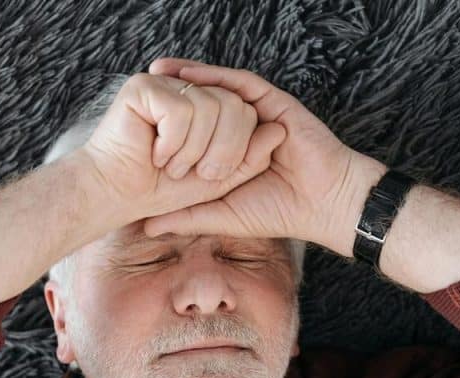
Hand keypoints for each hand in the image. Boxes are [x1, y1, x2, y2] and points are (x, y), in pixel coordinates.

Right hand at [75, 72, 286, 225]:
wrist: (118, 199)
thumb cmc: (163, 191)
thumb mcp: (218, 179)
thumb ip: (249, 158)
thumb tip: (279, 130)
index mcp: (205, 107)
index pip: (244, 112)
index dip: (237, 146)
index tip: (210, 173)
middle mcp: (187, 91)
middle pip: (233, 105)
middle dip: (221, 148)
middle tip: (194, 173)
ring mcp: (164, 86)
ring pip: (209, 106)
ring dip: (192, 150)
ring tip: (170, 165)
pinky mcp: (142, 87)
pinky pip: (181, 109)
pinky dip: (172, 142)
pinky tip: (155, 154)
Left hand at [143, 58, 388, 257]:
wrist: (323, 204)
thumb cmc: (278, 212)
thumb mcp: (220, 214)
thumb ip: (185, 216)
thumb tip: (144, 225)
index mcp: (230, 151)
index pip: (196, 130)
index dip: (169, 121)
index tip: (136, 116)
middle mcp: (243, 129)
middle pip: (204, 104)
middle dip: (174, 92)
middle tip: (141, 81)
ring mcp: (259, 115)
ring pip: (219, 89)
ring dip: (189, 78)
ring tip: (158, 70)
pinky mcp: (276, 104)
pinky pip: (242, 84)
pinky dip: (216, 77)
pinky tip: (191, 74)